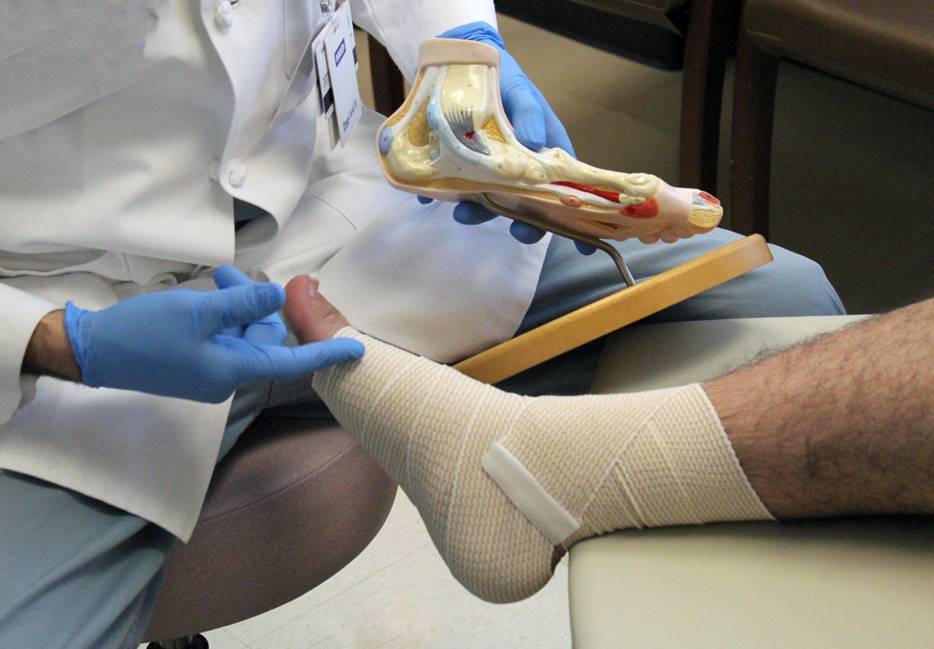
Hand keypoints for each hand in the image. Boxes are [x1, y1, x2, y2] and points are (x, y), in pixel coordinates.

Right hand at [62, 265, 364, 402]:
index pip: (292, 363)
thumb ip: (243, 305)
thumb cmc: (146, 333)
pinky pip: (225, 337)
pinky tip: (209, 291)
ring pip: (244, 333)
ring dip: (237, 303)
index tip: (358, 349)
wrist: (94, 352)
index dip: (326, 353)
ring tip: (216, 278)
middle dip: (257, 305)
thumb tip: (282, 297)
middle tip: (229, 278)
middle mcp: (228, 376)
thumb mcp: (198, 312)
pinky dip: (223, 313)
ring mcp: (212, 371)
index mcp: (233, 370)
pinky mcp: (197, 363)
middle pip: (265, 339)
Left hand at [429, 22, 594, 253]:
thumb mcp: (521, 92)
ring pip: (491, 201)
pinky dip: (443, 194)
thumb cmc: (505, 79)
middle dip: (525, 222)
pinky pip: (455, 187)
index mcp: (547, 151)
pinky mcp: (463, 168)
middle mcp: (523, 168)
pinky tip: (430, 195)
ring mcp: (492, 171)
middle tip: (517, 231)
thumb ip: (530, 115)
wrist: (465, 65)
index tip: (587, 246)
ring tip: (463, 212)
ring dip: (479, 212)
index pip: (570, 189)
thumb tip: (536, 141)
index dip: (578, 217)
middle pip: (530, 204)